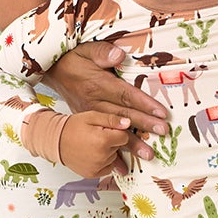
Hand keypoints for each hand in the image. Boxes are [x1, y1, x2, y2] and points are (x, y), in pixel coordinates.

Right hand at [44, 41, 169, 161]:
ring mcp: (88, 116)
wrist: (53, 74)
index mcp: (98, 84)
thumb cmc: (74, 61)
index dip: (145, 104)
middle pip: (123, 116)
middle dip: (144, 125)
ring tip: (148, 154)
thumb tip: (119, 55)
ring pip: (112, 131)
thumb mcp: (86, 50)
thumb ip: (103, 52)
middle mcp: (93, 103)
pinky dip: (111, 154)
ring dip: (131, 144)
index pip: (126, 95)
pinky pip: (99, 140)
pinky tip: (123, 167)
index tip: (162, 113)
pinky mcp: (85, 123)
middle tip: (163, 132)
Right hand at [58, 110, 134, 177]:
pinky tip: (93, 154)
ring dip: (108, 152)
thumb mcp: (92, 116)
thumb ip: (112, 119)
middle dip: (112, 141)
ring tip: (93, 145)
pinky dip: (104, 162)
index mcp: (103, 140)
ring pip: (114, 158)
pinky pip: (108, 167)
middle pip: (119, 148)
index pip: (125, 137)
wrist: (55, 141)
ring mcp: (97, 167)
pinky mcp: (93, 174)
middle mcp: (102, 156)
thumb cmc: (72, 127)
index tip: (108, 130)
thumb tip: (127, 123)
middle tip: (97, 136)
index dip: (117, 132)